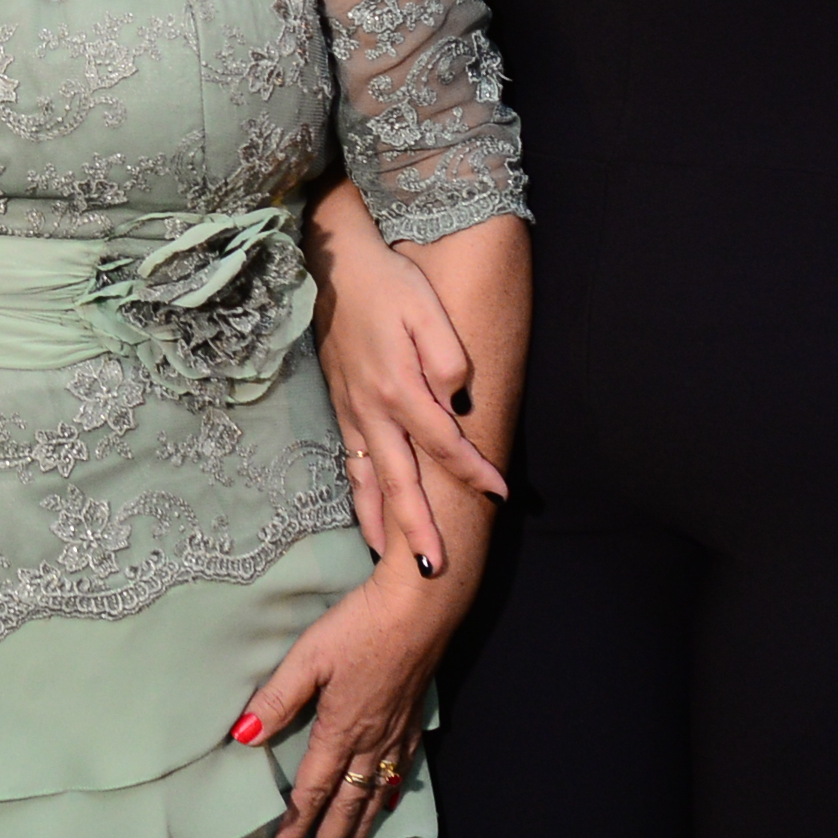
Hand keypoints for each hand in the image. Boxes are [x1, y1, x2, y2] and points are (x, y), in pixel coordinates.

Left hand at [237, 551, 470, 837]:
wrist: (422, 607)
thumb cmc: (361, 625)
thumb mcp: (309, 657)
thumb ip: (277, 698)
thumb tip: (244, 736)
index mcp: (340, 730)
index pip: (313, 791)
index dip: (297, 826)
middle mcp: (371, 741)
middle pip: (347, 803)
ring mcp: (396, 731)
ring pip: (375, 792)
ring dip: (360, 826)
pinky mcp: (412, 717)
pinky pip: (401, 769)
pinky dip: (390, 793)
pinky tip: (388, 801)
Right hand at [307, 190, 505, 579]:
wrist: (337, 268)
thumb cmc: (390, 285)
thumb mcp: (426, 308)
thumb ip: (446, 355)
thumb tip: (458, 398)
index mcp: (399, 389)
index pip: (444, 443)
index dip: (474, 471)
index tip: (501, 493)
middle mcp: (373, 411)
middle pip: (400, 481)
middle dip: (417, 528)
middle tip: (433, 569)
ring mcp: (353, 414)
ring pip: (369, 481)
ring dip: (382, 523)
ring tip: (391, 561)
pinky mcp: (342, 410)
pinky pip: (352, 466)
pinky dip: (361, 498)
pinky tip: (367, 518)